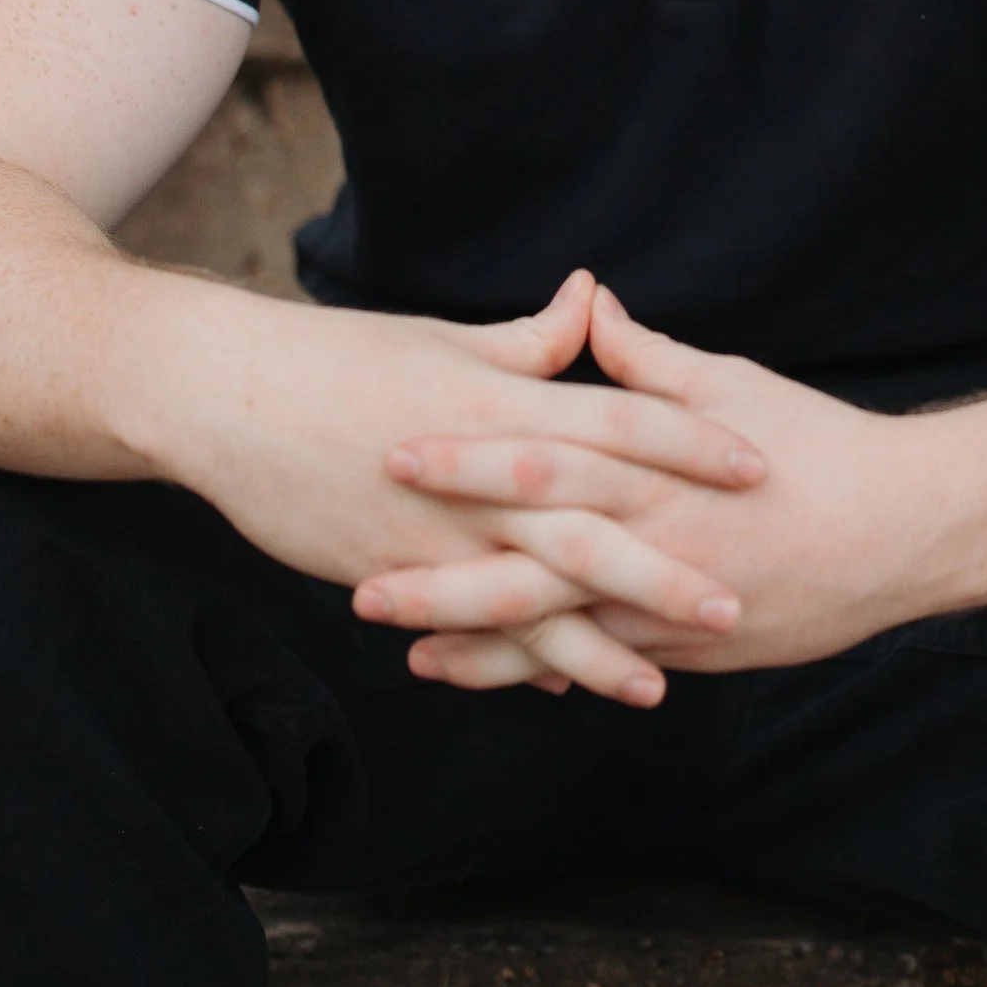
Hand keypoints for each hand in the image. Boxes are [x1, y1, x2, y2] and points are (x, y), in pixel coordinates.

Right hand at [133, 265, 768, 699]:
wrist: (230, 400)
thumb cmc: (343, 359)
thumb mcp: (445, 341)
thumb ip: (529, 342)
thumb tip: (594, 301)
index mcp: (502, 401)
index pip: (619, 419)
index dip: (690, 442)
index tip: (757, 463)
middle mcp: (479, 474)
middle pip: (592, 525)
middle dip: (666, 570)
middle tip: (738, 603)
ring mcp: (436, 532)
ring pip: (533, 598)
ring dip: (599, 642)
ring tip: (662, 684)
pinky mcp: (393, 572)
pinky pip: (469, 626)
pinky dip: (516, 656)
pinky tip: (562, 683)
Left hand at [357, 282, 969, 693]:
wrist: (904, 532)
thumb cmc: (819, 444)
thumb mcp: (732, 386)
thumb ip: (648, 358)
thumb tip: (588, 300)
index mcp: (654, 466)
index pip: (543, 458)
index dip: (466, 457)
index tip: (395, 448)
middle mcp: (652, 541)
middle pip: (529, 561)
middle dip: (443, 573)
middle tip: (360, 579)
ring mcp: (668, 605)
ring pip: (556, 631)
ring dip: (475, 640)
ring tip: (403, 645)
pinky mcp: (685, 644)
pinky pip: (599, 662)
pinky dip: (540, 670)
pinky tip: (486, 675)